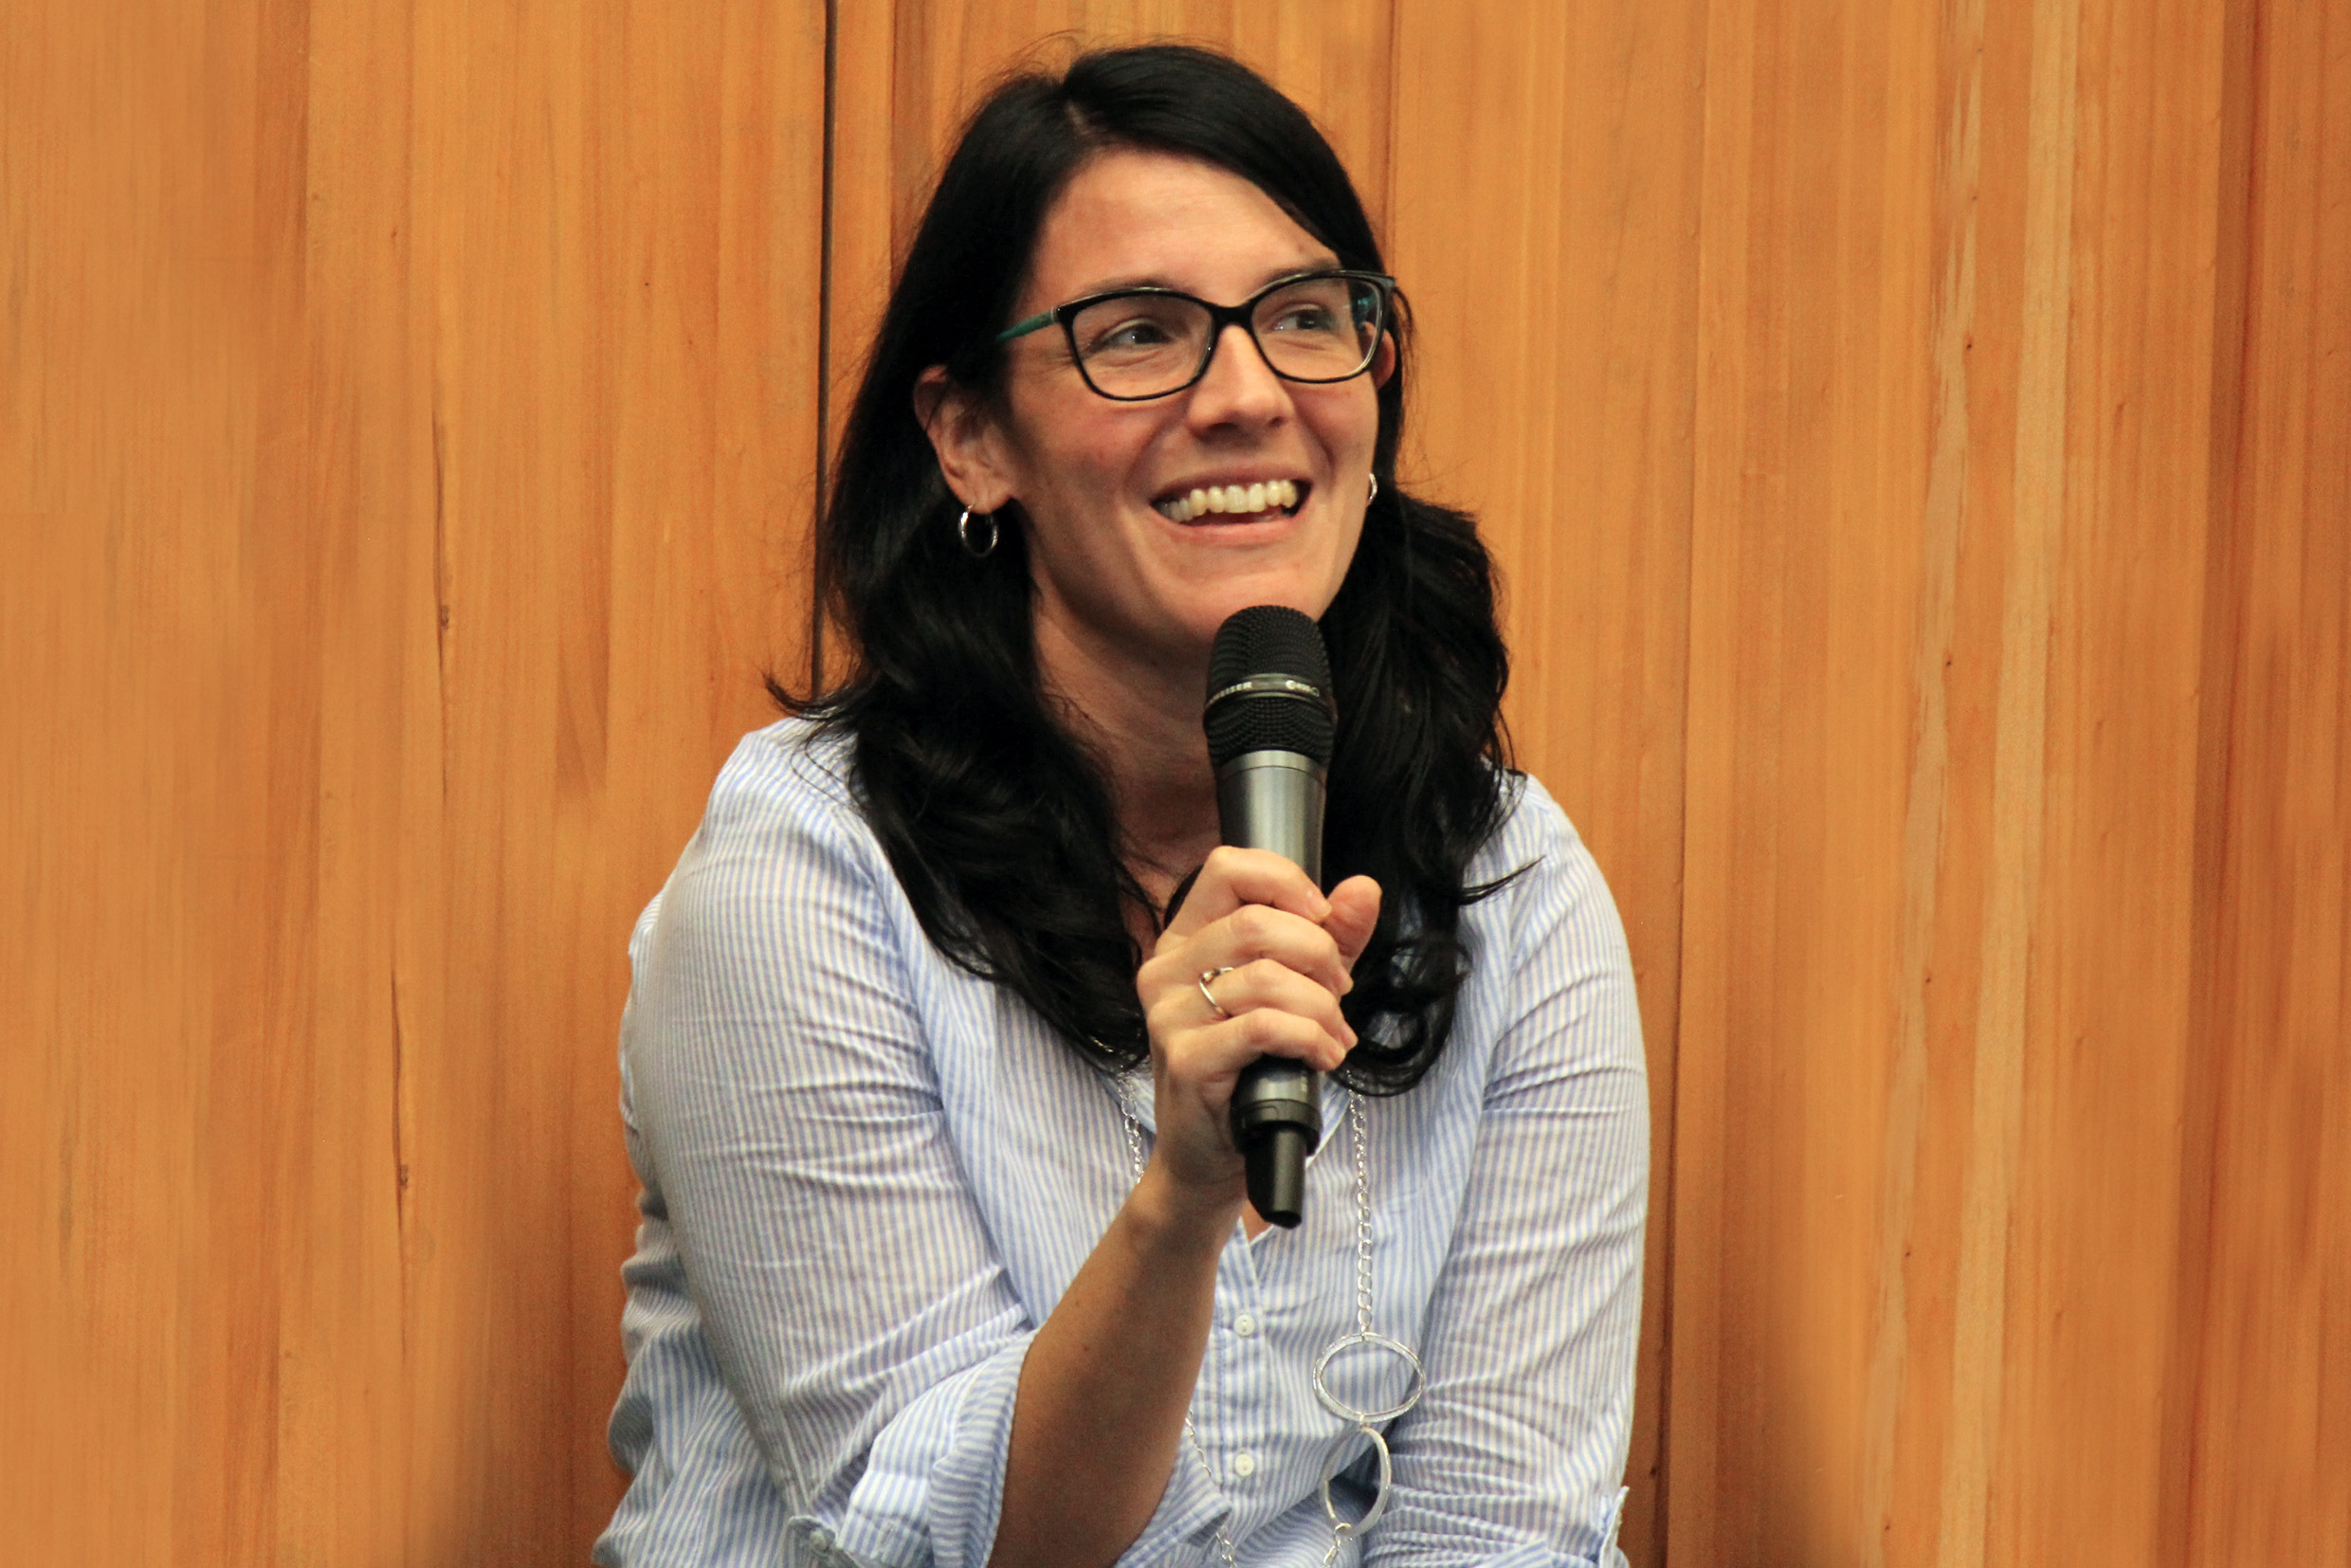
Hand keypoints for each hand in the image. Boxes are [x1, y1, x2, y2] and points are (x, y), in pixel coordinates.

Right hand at [1134, 847, 1381, 1208]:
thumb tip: (1363, 889)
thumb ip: (1331, 938)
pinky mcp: (1186, 1061)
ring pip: (1266, 977)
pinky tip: (1323, 1057)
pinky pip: (1263, 1027)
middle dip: (1320, 954)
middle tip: (1339, 992)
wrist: (1210, 1156)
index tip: (1323, 920)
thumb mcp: (1297, 991)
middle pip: (1257, 922)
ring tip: (1334, 1036)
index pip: (1227, 867)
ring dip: (1322, 1008)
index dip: (1286, 882)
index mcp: (1185, 939)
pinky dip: (1309, 1038)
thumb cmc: (1251, 1069)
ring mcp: (1169, 1015)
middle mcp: (1166, 969)